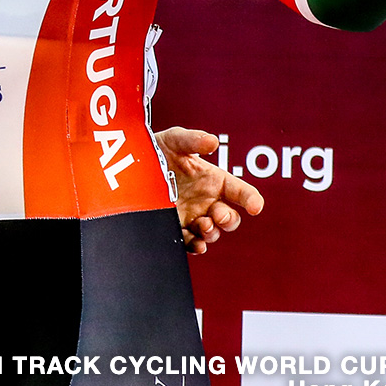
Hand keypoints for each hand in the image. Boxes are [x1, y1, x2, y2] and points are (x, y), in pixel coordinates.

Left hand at [156, 126, 262, 254]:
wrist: (130, 167)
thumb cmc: (159, 150)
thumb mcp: (174, 140)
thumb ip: (193, 140)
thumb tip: (212, 141)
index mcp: (215, 181)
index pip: (241, 192)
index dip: (251, 199)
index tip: (255, 207)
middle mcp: (208, 202)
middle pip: (229, 218)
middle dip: (229, 220)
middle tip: (218, 215)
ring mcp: (193, 217)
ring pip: (212, 232)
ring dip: (212, 232)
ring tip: (203, 225)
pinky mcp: (177, 228)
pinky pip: (191, 242)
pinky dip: (196, 246)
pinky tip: (196, 245)